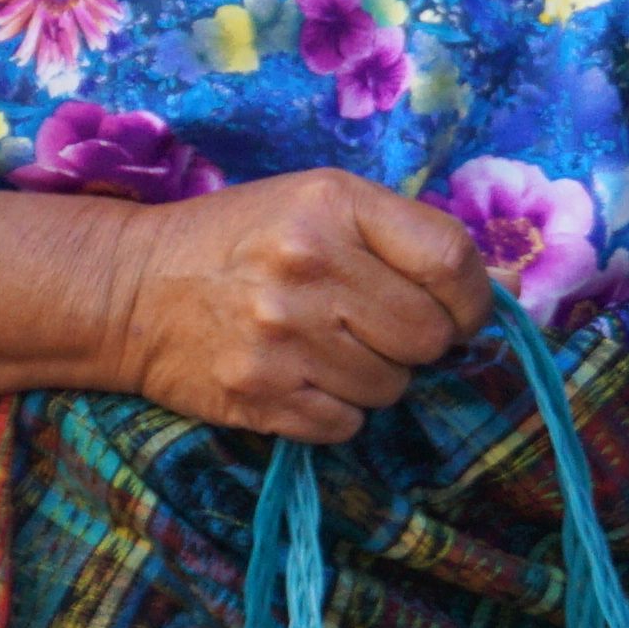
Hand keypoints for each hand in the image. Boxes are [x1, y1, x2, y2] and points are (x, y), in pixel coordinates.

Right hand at [97, 172, 496, 440]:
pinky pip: (347, 425)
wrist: (130, 290)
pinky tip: (300, 378)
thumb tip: (498, 291)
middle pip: (429, 336)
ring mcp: (282, 337)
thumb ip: (403, 235)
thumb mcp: (319, 202)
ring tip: (326, 348)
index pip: (451, 263)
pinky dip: (336, 411)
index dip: (472, 300)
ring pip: (391, 388)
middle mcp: (308, 267)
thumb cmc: (242, 240)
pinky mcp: (259, 397)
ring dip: (374, 378)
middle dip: (419, 342)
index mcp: (333, 205)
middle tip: (378, 329)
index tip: (459, 312)